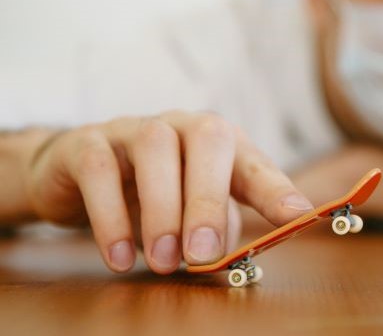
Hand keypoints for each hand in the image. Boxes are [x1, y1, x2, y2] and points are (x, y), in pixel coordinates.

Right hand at [25, 110, 312, 273]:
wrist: (79, 172)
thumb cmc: (152, 194)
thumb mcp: (191, 211)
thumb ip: (217, 226)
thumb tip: (231, 256)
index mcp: (217, 143)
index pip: (253, 162)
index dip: (277, 188)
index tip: (300, 216)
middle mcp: (181, 126)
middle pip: (208, 138)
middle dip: (209, 198)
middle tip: (201, 254)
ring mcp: (135, 128)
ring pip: (156, 147)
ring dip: (162, 208)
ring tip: (163, 260)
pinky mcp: (89, 142)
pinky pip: (100, 168)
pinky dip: (111, 216)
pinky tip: (121, 258)